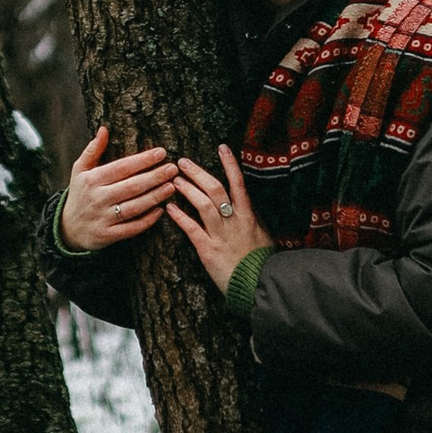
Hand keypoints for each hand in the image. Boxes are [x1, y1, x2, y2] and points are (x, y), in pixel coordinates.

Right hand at [59, 123, 179, 251]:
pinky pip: (132, 228)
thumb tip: (104, 129)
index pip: (122, 167)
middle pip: (132, 186)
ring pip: (134, 207)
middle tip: (173, 169)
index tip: (162, 152)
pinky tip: (161, 211)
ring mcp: (103, 218)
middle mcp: (98, 198)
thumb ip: (92, 150)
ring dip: (155, 197)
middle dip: (155, 177)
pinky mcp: (108, 235)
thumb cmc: (80, 193)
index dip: (143, 160)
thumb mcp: (79, 170)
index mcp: (92, 180)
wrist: (68, 228)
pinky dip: (147, 220)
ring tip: (172, 186)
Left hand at [167, 146, 271, 295]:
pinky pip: (192, 229)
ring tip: (173, 180)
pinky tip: (168, 208)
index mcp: (249, 216)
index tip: (221, 147)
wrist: (261, 285)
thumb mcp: (263, 236)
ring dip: (187, 189)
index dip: (230, 164)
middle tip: (182, 162)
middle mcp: (234, 221)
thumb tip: (247, 205)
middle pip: (215, 189)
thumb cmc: (263, 263)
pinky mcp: (209, 251)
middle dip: (197, 173)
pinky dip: (179, 217)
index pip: (238, 183)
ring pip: (203, 204)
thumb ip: (253, 219)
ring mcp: (221, 235)